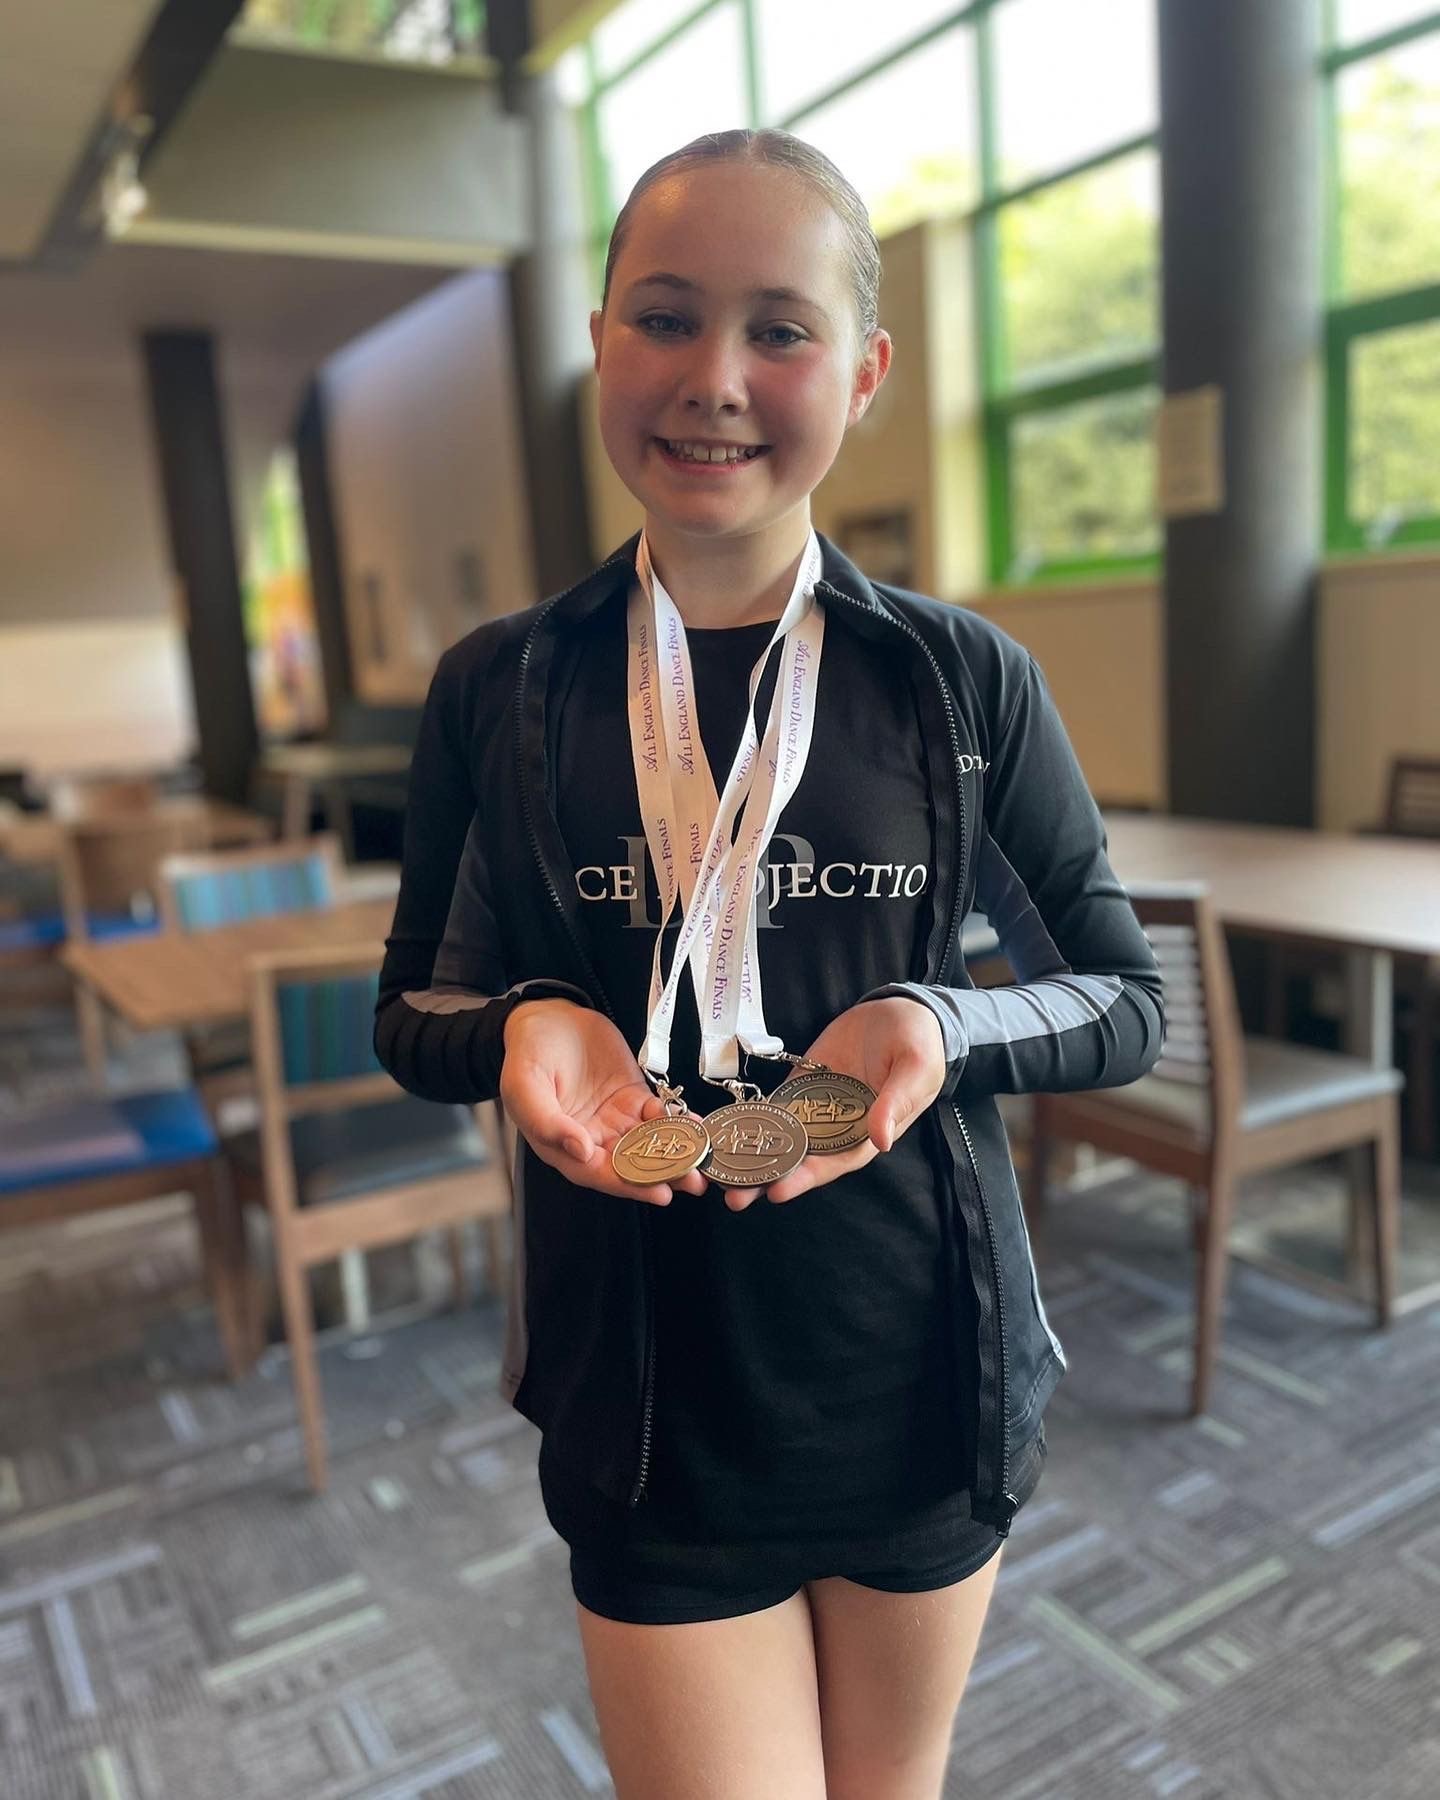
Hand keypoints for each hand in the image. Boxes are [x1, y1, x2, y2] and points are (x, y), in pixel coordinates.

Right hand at [501, 1000, 708, 1204]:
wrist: (546, 1016)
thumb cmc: (528, 1053)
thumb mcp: (524, 1086)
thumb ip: (547, 1122)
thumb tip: (580, 1150)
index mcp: (562, 1145)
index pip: (598, 1173)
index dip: (629, 1184)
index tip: (659, 1192)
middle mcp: (592, 1139)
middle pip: (631, 1165)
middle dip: (663, 1174)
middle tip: (694, 1181)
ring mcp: (615, 1119)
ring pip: (649, 1143)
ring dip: (677, 1153)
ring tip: (704, 1159)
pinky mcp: (633, 1097)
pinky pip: (659, 1115)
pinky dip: (678, 1121)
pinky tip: (697, 1125)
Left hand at [721, 996, 946, 1211]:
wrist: (901, 1011)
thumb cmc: (918, 1045)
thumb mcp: (915, 1070)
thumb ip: (896, 1102)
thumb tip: (880, 1140)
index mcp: (869, 1132)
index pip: (835, 1164)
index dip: (807, 1178)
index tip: (778, 1192)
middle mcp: (838, 1128)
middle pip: (800, 1160)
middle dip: (769, 1178)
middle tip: (733, 1197)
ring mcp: (817, 1108)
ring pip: (781, 1139)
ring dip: (752, 1157)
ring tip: (718, 1174)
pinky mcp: (801, 1086)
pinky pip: (774, 1107)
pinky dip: (751, 1120)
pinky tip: (725, 1131)